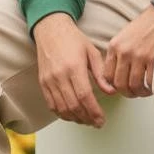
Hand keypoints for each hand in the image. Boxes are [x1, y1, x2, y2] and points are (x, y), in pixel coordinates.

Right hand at [32, 13, 114, 127]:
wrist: (51, 30)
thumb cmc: (73, 39)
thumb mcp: (92, 52)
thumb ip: (101, 74)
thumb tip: (111, 91)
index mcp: (74, 67)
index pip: (85, 96)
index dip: (94, 112)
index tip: (101, 119)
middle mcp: (60, 75)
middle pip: (73, 106)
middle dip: (86, 118)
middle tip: (96, 123)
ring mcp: (49, 80)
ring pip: (62, 108)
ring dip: (75, 119)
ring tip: (86, 120)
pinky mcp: (43, 83)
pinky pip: (51, 105)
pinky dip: (62, 114)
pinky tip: (72, 115)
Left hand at [103, 0, 153, 97]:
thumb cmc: (145, 26)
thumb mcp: (124, 37)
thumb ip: (118, 55)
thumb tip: (114, 78)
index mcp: (115, 46)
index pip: (107, 76)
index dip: (114, 86)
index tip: (122, 87)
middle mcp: (125, 52)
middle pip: (120, 84)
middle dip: (127, 93)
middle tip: (134, 93)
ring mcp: (140, 56)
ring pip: (135, 86)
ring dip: (140, 93)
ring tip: (145, 91)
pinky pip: (150, 82)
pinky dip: (152, 88)